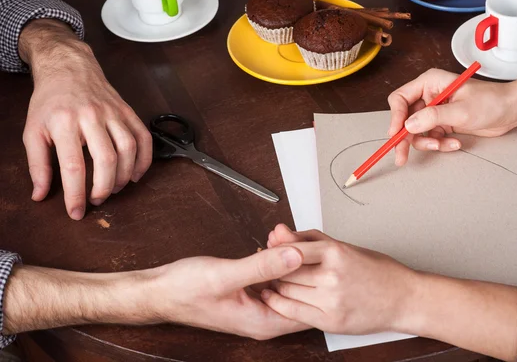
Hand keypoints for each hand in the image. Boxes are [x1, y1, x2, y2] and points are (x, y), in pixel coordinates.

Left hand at [19, 20, 152, 219]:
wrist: (69, 67)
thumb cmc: (50, 101)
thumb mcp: (33, 131)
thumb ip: (37, 165)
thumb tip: (40, 195)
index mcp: (64, 122)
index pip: (73, 166)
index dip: (76, 194)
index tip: (76, 211)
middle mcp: (91, 116)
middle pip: (106, 160)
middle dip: (103, 187)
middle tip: (96, 200)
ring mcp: (113, 113)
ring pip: (128, 149)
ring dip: (124, 176)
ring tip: (113, 188)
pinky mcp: (128, 112)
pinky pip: (143, 138)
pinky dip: (144, 160)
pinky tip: (135, 174)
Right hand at [154, 244, 310, 339]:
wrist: (159, 291)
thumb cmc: (184, 290)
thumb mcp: (225, 275)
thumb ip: (262, 267)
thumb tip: (295, 255)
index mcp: (264, 322)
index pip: (309, 309)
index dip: (315, 281)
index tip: (314, 255)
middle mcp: (264, 317)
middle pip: (302, 294)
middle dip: (305, 266)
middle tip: (300, 239)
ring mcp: (259, 306)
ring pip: (289, 284)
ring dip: (291, 261)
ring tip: (288, 237)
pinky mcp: (252, 293)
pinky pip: (275, 278)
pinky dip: (278, 261)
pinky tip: (276, 244)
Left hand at [261, 225, 419, 334]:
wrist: (403, 299)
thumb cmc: (377, 271)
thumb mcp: (345, 246)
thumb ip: (311, 239)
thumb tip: (280, 233)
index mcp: (336, 252)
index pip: (291, 248)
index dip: (276, 249)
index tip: (270, 248)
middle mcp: (333, 276)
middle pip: (286, 270)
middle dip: (275, 267)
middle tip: (270, 264)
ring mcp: (331, 301)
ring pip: (286, 291)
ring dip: (277, 285)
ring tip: (277, 280)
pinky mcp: (330, 321)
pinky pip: (293, 312)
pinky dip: (279, 304)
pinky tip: (276, 297)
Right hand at [387, 69, 516, 165]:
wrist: (512, 111)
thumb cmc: (492, 102)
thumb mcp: (461, 111)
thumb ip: (433, 117)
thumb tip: (408, 125)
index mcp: (430, 83)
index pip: (400, 99)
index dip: (395, 117)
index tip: (396, 134)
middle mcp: (429, 95)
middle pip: (404, 118)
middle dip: (405, 138)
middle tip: (401, 156)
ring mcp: (434, 111)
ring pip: (416, 132)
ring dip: (428, 142)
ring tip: (443, 145)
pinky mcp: (442, 123)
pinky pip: (430, 137)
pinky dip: (440, 144)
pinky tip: (455, 143)